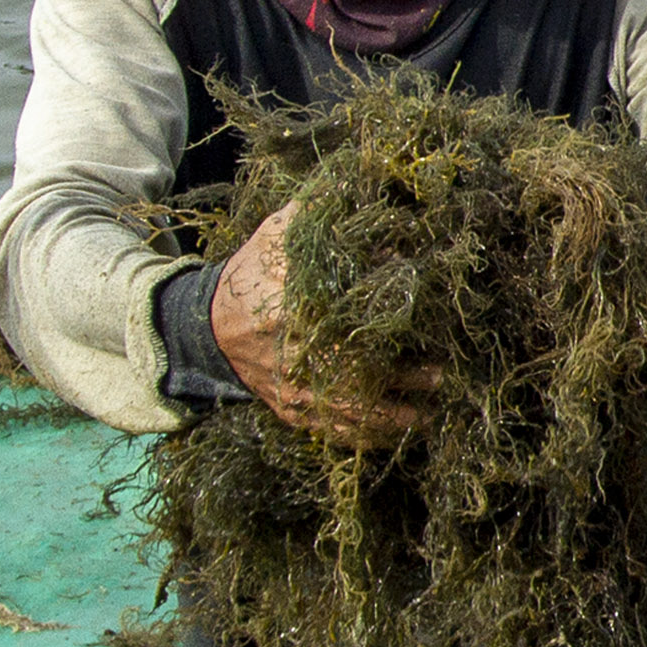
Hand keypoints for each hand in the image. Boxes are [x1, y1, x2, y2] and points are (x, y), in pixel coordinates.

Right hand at [208, 203, 434, 447]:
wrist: (206, 325)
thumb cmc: (252, 273)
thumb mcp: (278, 234)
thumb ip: (319, 214)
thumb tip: (372, 212)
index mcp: (287, 308)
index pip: (343, 316)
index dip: (383, 318)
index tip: (416, 312)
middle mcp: (290, 354)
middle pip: (355, 371)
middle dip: (400, 376)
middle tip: (440, 373)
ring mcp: (290, 389)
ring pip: (347, 411)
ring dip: (391, 415)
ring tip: (431, 413)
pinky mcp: (290, 409)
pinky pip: (331, 430)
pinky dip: (366, 435)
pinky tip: (399, 434)